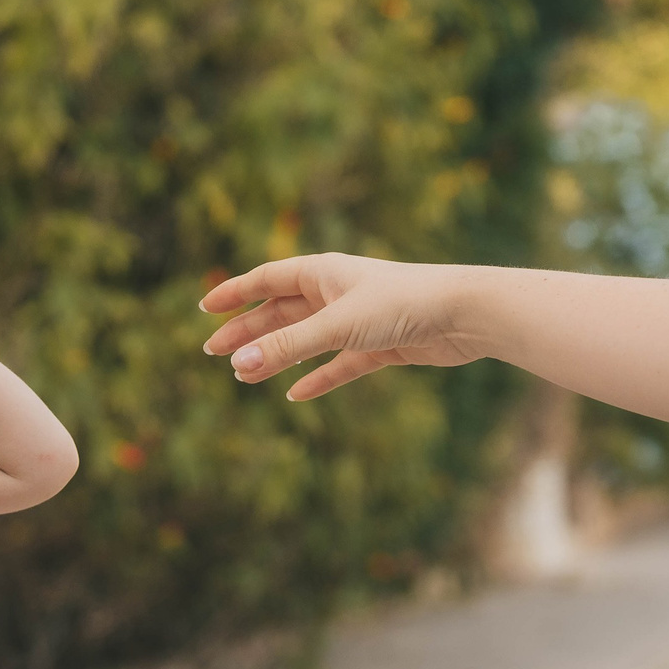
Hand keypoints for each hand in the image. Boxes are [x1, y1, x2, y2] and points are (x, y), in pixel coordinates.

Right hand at [200, 254, 478, 399]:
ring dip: (276, 356)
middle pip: (281, 312)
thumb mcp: (337, 326)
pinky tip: (296, 396)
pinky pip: (339, 365)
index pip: (267, 280)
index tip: (205, 306)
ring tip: (244, 375)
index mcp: (323, 272)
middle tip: (211, 352)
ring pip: (306, 340)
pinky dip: (317, 378)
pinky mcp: (380, 346)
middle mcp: (337, 293)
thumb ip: (288, 347)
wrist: (463, 315)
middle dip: (247, 331)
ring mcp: (358, 321)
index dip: (235, 293)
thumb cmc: (402, 304)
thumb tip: (239, 363)